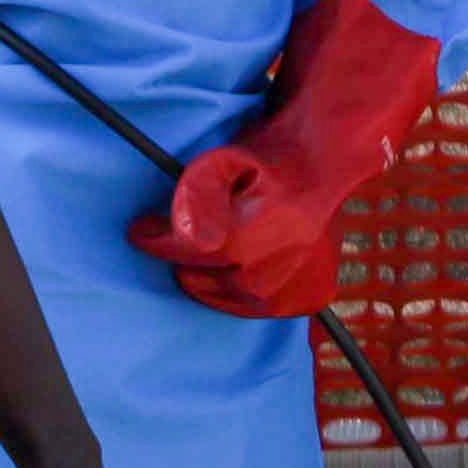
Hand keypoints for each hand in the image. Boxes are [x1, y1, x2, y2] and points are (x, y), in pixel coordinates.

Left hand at [132, 134, 353, 321]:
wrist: (326, 163)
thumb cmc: (269, 160)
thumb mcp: (223, 160)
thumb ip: (196, 193)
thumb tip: (182, 234)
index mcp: (249, 240)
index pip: (183, 253)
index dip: (155, 239)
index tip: (142, 229)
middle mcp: (273, 276)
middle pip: (199, 280)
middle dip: (188, 256)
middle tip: (197, 230)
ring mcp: (294, 294)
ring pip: (224, 298)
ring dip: (214, 275)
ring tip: (228, 242)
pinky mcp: (308, 300)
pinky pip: (253, 307)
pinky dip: (243, 289)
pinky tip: (251, 261)